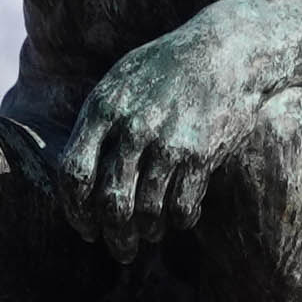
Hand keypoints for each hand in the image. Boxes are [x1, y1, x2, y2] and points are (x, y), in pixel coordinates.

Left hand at [55, 25, 264, 247]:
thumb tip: (78, 171)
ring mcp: (167, 142)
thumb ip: (98, 121)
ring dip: (147, 233)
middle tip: (120, 249)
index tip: (86, 228)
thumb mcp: (121, 80)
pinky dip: (179, 221)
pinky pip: (181, 208)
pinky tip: (180, 218)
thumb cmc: (168, 67)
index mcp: (103, 108)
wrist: (227, 52)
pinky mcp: (200, 155)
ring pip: (146, 211)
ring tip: (150, 236)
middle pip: (110, 202)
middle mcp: (132, 128)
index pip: (74, 174)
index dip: (76, 211)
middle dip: (113, 235)